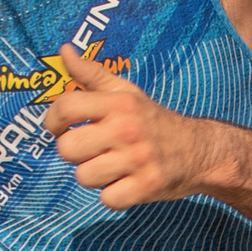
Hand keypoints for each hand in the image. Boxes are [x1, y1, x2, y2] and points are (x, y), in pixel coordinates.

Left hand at [40, 38, 210, 206]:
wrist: (199, 150)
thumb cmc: (152, 120)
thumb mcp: (125, 93)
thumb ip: (91, 74)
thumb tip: (63, 51)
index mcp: (118, 103)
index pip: (65, 107)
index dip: (52, 120)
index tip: (60, 127)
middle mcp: (127, 129)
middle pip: (67, 149)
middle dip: (75, 153)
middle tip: (93, 150)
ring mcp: (138, 159)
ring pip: (84, 176)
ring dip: (94, 176)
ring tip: (112, 166)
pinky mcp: (147, 186)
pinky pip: (107, 199)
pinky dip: (114, 196)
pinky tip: (126, 182)